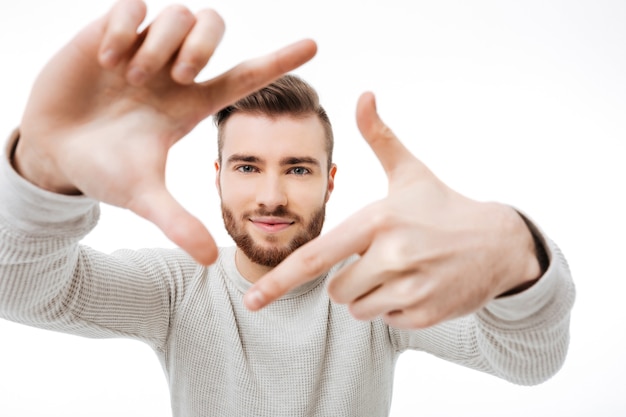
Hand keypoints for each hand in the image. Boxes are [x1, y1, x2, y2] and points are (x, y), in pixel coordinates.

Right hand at [13, 0, 315, 264]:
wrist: (53, 151)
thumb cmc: (103, 171)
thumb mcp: (142, 195)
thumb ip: (177, 222)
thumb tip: (209, 260)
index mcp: (192, 104)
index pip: (247, 75)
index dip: (281, 61)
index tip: (314, 46)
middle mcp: (174, 72)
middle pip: (214, 27)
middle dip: (202, 47)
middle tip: (177, 78)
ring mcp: (144, 49)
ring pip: (177, 15)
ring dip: (158, 46)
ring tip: (127, 77)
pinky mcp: (110, 32)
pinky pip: (133, 6)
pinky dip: (123, 28)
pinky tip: (105, 58)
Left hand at [244, 92, 541, 328]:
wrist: (499, 244)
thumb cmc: (443, 206)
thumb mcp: (410, 172)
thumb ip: (379, 137)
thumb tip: (364, 94)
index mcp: (378, 220)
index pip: (317, 256)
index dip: (278, 280)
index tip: (250, 300)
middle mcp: (392, 256)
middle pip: (335, 289)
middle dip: (349, 279)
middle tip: (381, 258)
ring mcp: (411, 288)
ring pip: (358, 309)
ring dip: (370, 296)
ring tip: (401, 270)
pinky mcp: (426, 314)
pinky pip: (386, 321)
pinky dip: (395, 308)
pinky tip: (419, 285)